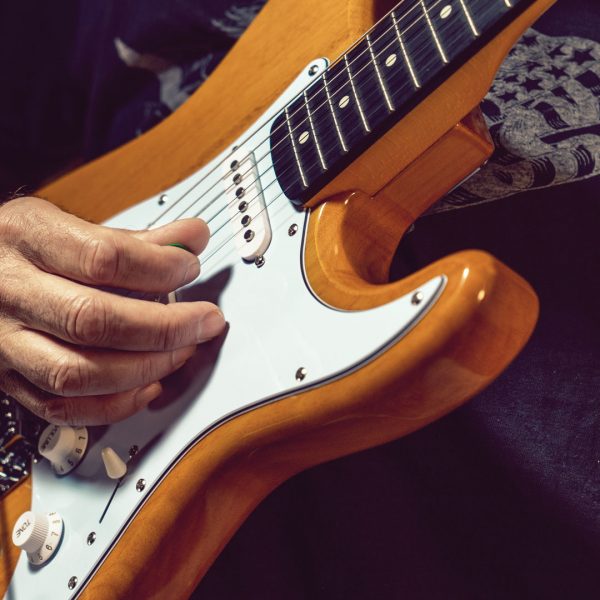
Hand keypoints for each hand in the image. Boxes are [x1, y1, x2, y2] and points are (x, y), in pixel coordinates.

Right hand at [0, 197, 224, 424]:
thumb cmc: (22, 247)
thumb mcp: (67, 224)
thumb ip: (133, 239)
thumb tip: (193, 239)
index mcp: (26, 238)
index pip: (101, 259)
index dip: (158, 267)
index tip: (190, 268)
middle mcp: (10, 291)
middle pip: (92, 320)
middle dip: (164, 327)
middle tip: (204, 321)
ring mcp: (4, 341)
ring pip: (76, 372)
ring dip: (144, 368)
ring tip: (182, 351)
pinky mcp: (8, 377)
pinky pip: (60, 407)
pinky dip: (113, 405)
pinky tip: (148, 386)